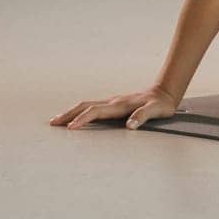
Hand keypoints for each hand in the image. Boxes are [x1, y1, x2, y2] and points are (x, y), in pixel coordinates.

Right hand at [50, 85, 179, 130]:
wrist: (166, 91)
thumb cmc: (161, 104)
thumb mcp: (156, 111)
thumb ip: (143, 116)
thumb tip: (129, 125)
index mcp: (120, 105)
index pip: (96, 112)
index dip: (83, 119)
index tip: (70, 127)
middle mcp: (113, 102)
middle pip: (86, 106)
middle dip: (69, 114)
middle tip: (53, 123)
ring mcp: (113, 102)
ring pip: (88, 105)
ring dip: (72, 112)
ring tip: (58, 121)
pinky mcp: (114, 104)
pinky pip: (93, 107)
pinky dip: (81, 112)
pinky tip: (77, 117)